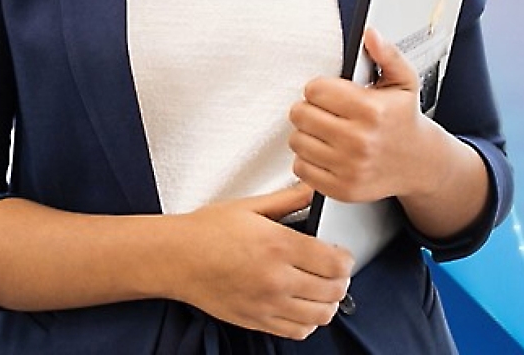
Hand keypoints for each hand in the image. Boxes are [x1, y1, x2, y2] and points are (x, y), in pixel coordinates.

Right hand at [172, 182, 352, 339]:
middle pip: (332, 290)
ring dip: (329, 302)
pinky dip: (308, 322)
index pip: (334, 262)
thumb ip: (287, 200)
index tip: (342, 253)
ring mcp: (268, 305)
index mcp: (278, 245)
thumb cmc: (206, 231)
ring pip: (320, 316)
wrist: (177, 258)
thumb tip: (311, 191)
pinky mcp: (257, 322)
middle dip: (341, 280)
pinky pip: (297, 332)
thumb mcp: (249, 206)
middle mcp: (276, 279)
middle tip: (336, 269)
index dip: (346, 258)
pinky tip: (302, 306)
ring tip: (323, 288)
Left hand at [288, 28, 433, 203]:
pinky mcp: (342, 189)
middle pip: (301, 114)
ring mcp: (349, 168)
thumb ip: (386, 54)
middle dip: (309, 108)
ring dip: (306, 133)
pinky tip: (325, 150)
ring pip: (297, 140)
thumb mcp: (403, 81)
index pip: (315, 90)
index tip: (330, 92)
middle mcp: (359, 141)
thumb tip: (370, 34)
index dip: (320, 87)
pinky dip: (307, 158)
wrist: (419, 163)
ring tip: (325, 130)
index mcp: (371, 110)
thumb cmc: (404, 119)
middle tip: (325, 110)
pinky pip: (301, 168)